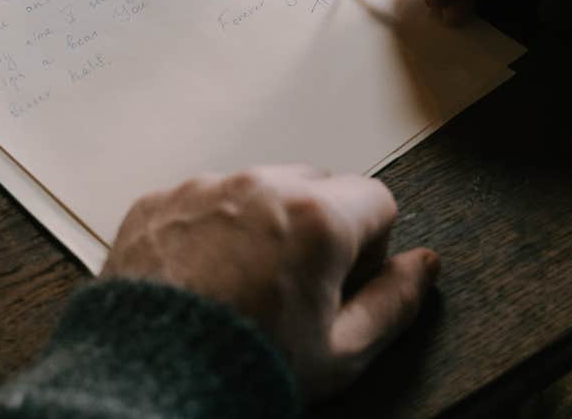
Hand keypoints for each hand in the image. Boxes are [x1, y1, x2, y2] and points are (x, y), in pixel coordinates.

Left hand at [101, 164, 439, 399]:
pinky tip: (203, 280)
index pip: (377, 199)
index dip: (371, 246)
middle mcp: (260, 187)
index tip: (344, 283)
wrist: (147, 385)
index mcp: (316, 217)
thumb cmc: (244, 369)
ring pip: (258, 189)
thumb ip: (395, 302)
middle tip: (296, 287)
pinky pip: (203, 200)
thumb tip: (424, 267)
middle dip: (318, 226)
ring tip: (243, 287)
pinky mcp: (157, 202)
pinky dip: (210, 229)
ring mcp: (203, 189)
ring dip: (263, 223)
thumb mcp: (342, 354)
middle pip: (316, 185)